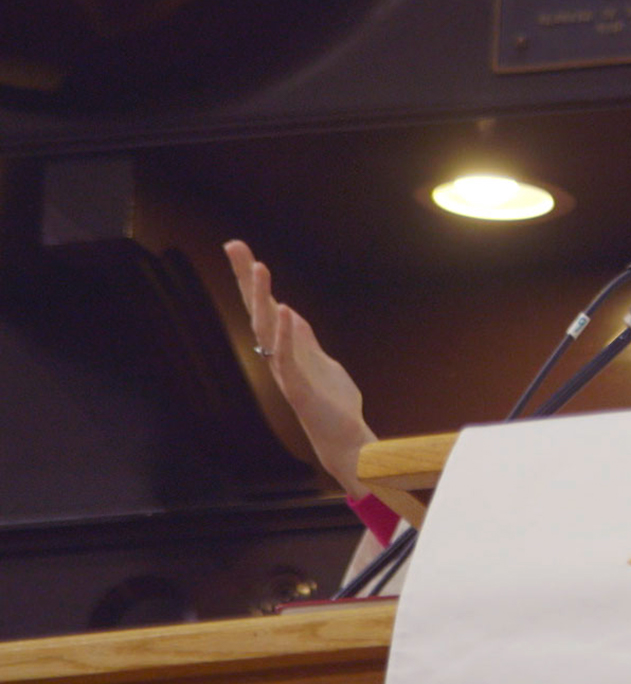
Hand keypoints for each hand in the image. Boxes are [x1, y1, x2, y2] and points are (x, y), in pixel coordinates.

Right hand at [224, 239, 377, 498]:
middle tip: (234, 245)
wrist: (343, 438)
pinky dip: (287, 335)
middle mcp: (278, 356)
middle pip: (257, 311)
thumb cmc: (331, 402)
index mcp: (285, 347)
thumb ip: (305, 340)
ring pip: (267, 330)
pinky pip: (289, 358)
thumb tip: (292, 315)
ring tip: (259, 268)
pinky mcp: (299, 388)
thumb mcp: (320, 362)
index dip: (250, 279)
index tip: (238, 248)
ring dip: (263, 299)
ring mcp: (285, 371)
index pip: (264, 306)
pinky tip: (287, 311)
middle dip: (245, 279)